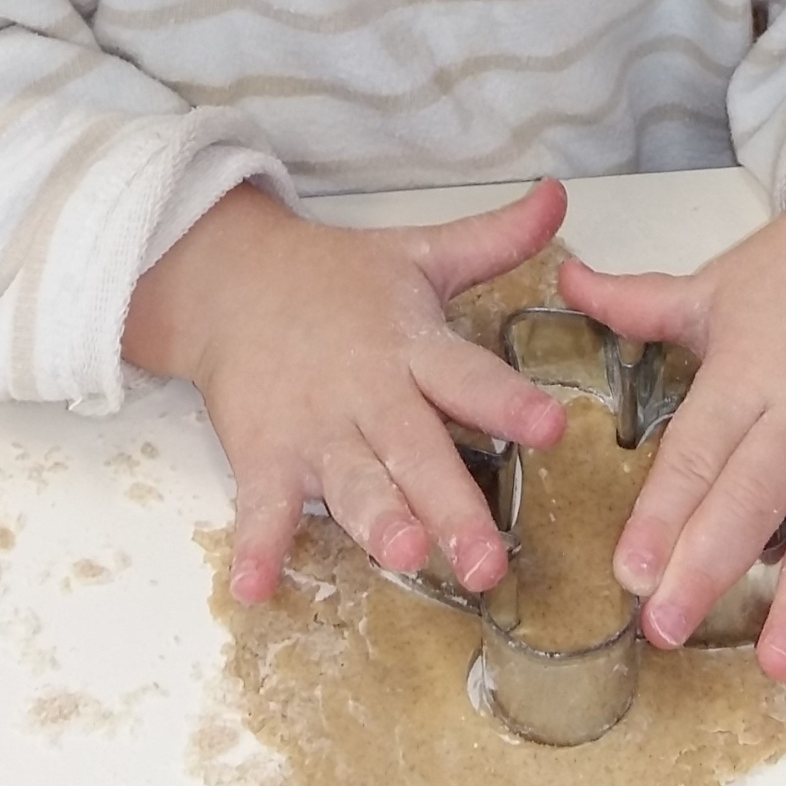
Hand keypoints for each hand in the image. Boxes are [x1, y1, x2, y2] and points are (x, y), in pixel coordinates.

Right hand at [122, 181, 569, 601]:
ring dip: (376, 522)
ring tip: (405, 556)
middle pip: (417, 454)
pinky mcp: (263, 456)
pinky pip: (260, 510)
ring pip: (352, 486)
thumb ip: (492, 240)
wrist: (226, 281)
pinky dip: (254, 550)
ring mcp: (314, 431)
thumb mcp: (417, 254)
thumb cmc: (336, 282)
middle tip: (488, 561)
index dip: (509, 404)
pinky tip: (253, 589)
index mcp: (412, 348)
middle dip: (454, 508)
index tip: (550, 429)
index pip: (470, 378)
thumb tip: (558, 196)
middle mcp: (368, 396)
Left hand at [557, 132, 785, 680]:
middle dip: (709, 565)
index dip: (663, 513)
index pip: (698, 454)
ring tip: (781, 662)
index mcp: (748, 374)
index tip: (631, 572)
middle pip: (755, 498)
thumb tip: (565, 280)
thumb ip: (635, 302)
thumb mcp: (713, 285)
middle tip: (667, 625)